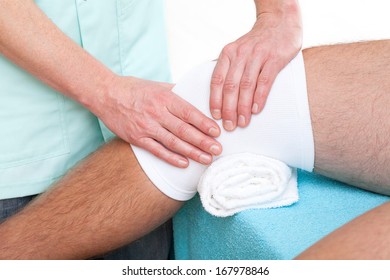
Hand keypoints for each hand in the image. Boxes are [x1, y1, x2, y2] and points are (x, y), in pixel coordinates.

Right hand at [98, 76, 221, 167]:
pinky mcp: (137, 138)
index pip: (189, 112)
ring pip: (174, 142)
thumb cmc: (134, 89)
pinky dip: (171, 158)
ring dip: (192, 152)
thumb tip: (195, 95)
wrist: (106, 94)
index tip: (217, 132)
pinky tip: (184, 163)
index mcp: (165, 98)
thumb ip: (176, 92)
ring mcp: (147, 126)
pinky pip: (157, 150)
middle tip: (218, 150)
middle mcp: (157, 113)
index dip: (204, 123)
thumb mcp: (157, 85)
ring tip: (206, 159)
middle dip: (203, 141)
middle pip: (184, 130)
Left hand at [210, 0, 301, 130]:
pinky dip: (259, 98)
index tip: (216, 117)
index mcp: (228, 54)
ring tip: (242, 123)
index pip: (217, 81)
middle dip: (228, 109)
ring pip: (246, 86)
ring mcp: (257, 56)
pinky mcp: (274, 58)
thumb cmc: (256, 43)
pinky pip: (264, 81)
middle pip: (230, 87)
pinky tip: (255, 110)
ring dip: (243, 108)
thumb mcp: (237, 51)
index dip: (215, 100)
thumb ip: (230, 70)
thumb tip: (221, 98)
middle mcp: (240, 54)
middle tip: (229, 126)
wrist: (279, 23)